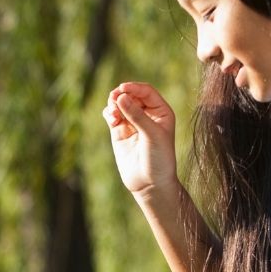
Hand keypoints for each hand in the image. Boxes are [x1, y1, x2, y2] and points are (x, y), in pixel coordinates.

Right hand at [102, 81, 177, 196]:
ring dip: (114, 103)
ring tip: (113, 112)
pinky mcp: (120, 132)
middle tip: (114, 98)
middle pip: (131, 95)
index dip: (134, 88)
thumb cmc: (159, 159)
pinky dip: (109, 113)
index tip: (123, 89)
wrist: (150, 184)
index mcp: (161, 112)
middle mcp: (147, 115)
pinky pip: (112, 115)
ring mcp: (132, 123)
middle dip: (122, 95)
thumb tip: (120, 96)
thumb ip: (137, 116)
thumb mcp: (152, 135)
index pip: (146, 92)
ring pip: (119, 104)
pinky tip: (111, 118)